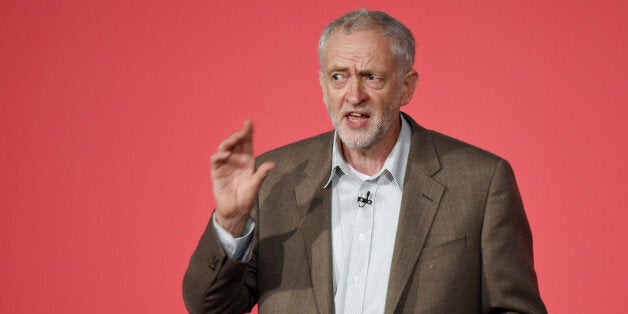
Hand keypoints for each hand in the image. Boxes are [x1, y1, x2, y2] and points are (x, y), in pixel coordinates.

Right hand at [211, 120, 274, 236]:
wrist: (235, 211)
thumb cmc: (247, 198)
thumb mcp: (256, 185)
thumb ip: (262, 174)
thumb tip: (272, 164)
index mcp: (247, 161)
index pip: (247, 143)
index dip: (247, 132)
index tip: (248, 122)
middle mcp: (236, 160)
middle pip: (236, 143)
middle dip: (238, 134)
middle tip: (243, 130)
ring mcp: (225, 165)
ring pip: (225, 148)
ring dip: (229, 142)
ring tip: (235, 138)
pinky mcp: (216, 172)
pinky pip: (216, 160)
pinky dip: (219, 155)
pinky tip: (226, 154)